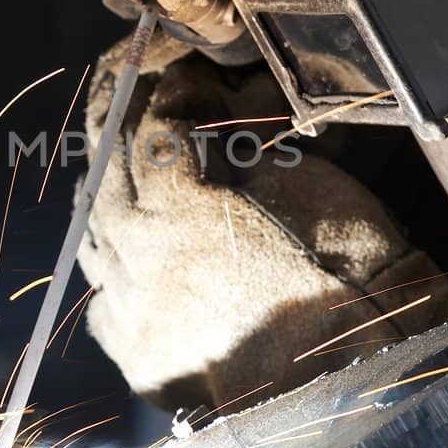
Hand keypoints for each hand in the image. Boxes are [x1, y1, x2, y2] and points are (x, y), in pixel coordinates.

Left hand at [77, 33, 447, 411]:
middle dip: (116, 128)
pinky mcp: (138, 355)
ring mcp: (131, 308)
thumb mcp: (299, 180)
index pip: (150, 126)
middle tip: (132, 102)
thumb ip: (240, 146)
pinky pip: (102, 301)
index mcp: (176, 204)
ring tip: (119, 175)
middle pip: (105, 172)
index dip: (167, 92)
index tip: (181, 77)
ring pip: (91, 235)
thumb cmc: (345, 268)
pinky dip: (108, 272)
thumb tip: (217, 117)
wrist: (357, 370)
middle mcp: (137, 253)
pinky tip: (122, 261)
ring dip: (104, 196)